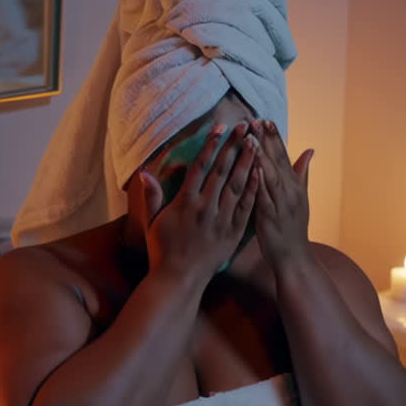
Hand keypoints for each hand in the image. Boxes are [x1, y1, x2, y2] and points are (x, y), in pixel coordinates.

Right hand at [138, 123, 260, 284]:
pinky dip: (254, 189)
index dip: (211, 145)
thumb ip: (151, 196)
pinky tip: (261, 173)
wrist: (179, 279)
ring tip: (256, 143)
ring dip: (247, 162)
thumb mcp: (152, 222)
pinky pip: (246, 207)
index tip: (221, 127)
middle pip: (222, 171)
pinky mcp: (233, 233)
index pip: (200, 166)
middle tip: (245, 127)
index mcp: (185, 202)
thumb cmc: (162, 250)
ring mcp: (221, 220)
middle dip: (234, 147)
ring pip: (237, 186)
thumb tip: (144, 172)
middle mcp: (205, 207)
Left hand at [250, 120, 313, 265]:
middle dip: (265, 139)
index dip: (274, 137)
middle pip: (277, 160)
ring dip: (260, 154)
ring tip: (250, 136)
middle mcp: (290, 191)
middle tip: (254, 119)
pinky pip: (264, 195)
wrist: (294, 257)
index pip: (284, 156)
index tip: (265, 119)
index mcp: (294, 185)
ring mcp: (281, 203)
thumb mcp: (301, 198)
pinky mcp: (271, 216)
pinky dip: (259, 180)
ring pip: (270, 174)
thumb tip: (310, 150)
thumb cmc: (293, 228)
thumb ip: (303, 173)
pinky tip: (251, 166)